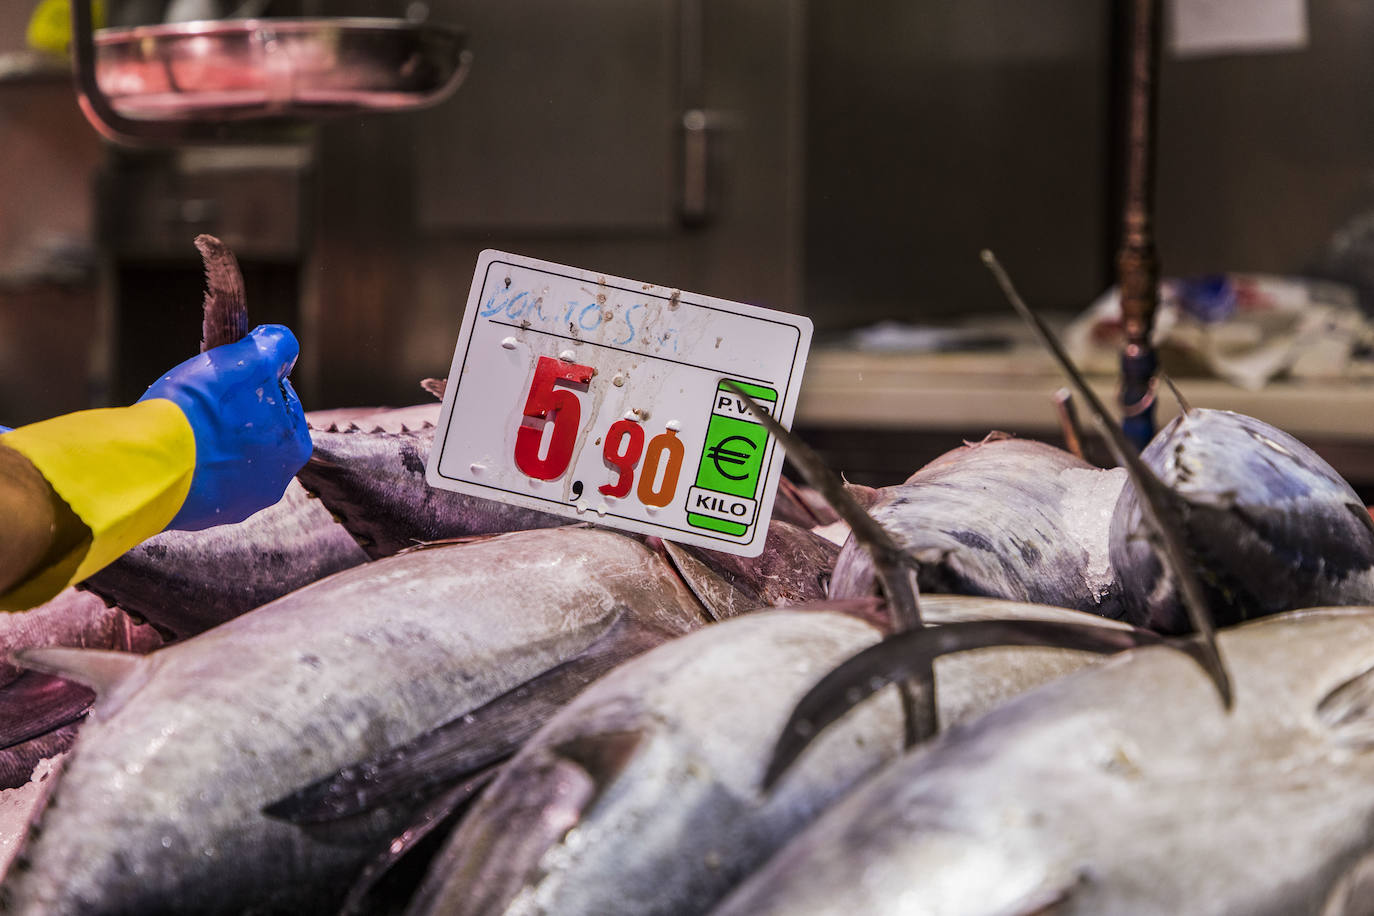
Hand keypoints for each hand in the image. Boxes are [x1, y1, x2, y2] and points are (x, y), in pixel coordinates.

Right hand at [140, 325, 311, 529]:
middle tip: (202, 399)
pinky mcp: (199, 516)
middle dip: (231, 413)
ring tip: (182, 425)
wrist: (148, 465)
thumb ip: (276, 346)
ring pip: (225, 458)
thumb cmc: (203, 410)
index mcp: (293, 448)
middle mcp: (272, 484)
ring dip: (208, 439)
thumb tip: (281, 343)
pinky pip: (197, 480)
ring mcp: (235, 505)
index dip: (253, 382)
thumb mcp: (249, 359)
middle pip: (254, 433)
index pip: (282, 403)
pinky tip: (169, 450)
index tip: (227, 378)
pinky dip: (186, 463)